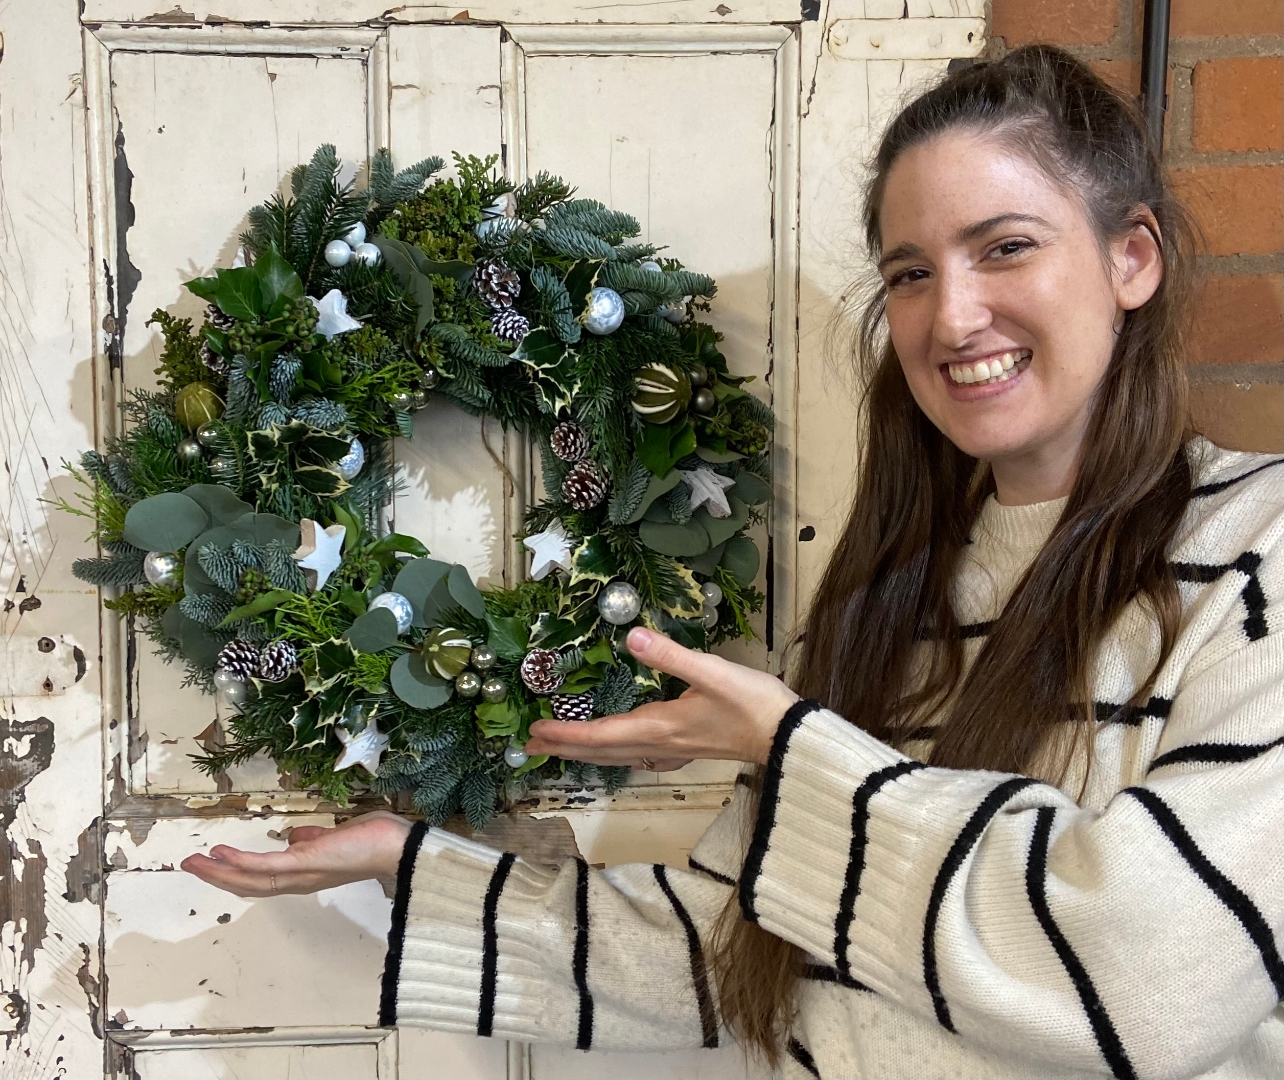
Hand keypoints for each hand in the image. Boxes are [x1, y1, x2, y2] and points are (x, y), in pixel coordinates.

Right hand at [180, 810, 411, 896]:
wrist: (395, 846)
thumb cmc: (370, 840)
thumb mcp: (332, 838)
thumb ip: (310, 840)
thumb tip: (294, 836)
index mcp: (303, 875)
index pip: (261, 881)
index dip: (233, 874)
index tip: (210, 863)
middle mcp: (298, 881)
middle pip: (247, 886)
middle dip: (216, 877)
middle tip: (189, 864)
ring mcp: (301, 874)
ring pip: (250, 880)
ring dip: (219, 871)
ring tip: (194, 861)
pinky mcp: (305, 863)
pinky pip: (267, 866)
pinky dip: (242, 861)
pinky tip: (221, 853)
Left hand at [524, 626, 798, 768]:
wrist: (787, 736)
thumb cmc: (753, 704)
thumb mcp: (712, 672)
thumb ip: (671, 655)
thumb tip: (632, 636)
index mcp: (658, 727)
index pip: (599, 736)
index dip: (565, 734)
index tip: (534, 732)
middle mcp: (659, 743)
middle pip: (601, 751)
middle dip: (564, 748)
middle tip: (530, 746)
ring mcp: (673, 749)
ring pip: (617, 755)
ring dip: (585, 753)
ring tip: (560, 749)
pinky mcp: (686, 748)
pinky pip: (638, 755)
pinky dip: (615, 753)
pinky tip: (620, 751)